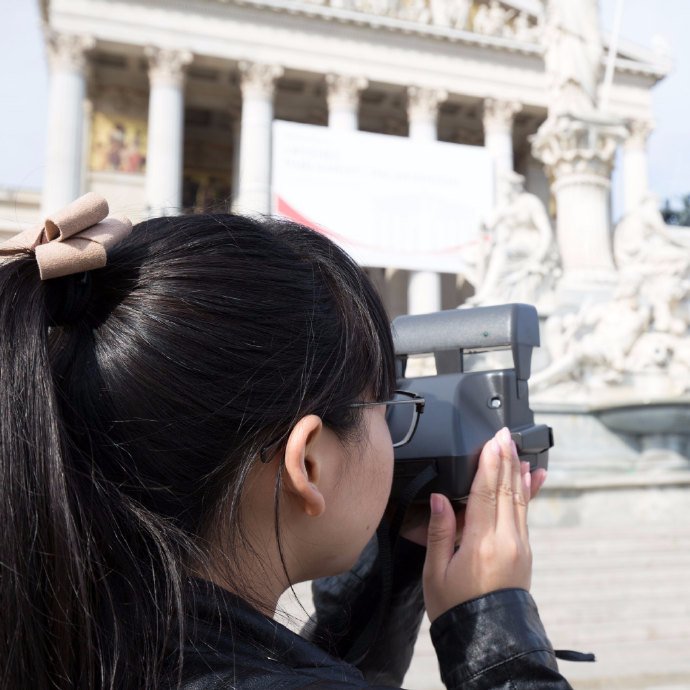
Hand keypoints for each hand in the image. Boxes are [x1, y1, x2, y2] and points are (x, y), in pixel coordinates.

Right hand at [422, 427, 534, 622]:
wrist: (489, 640)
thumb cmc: (457, 608)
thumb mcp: (436, 573)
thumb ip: (441, 532)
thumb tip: (440, 498)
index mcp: (481, 544)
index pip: (486, 493)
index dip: (489, 464)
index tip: (491, 441)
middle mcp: (506, 541)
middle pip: (506, 490)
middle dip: (505, 459)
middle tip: (505, 434)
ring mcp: (520, 546)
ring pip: (520, 499)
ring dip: (517, 471)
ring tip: (516, 448)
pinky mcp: (525, 552)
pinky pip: (526, 513)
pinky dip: (528, 492)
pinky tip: (532, 478)